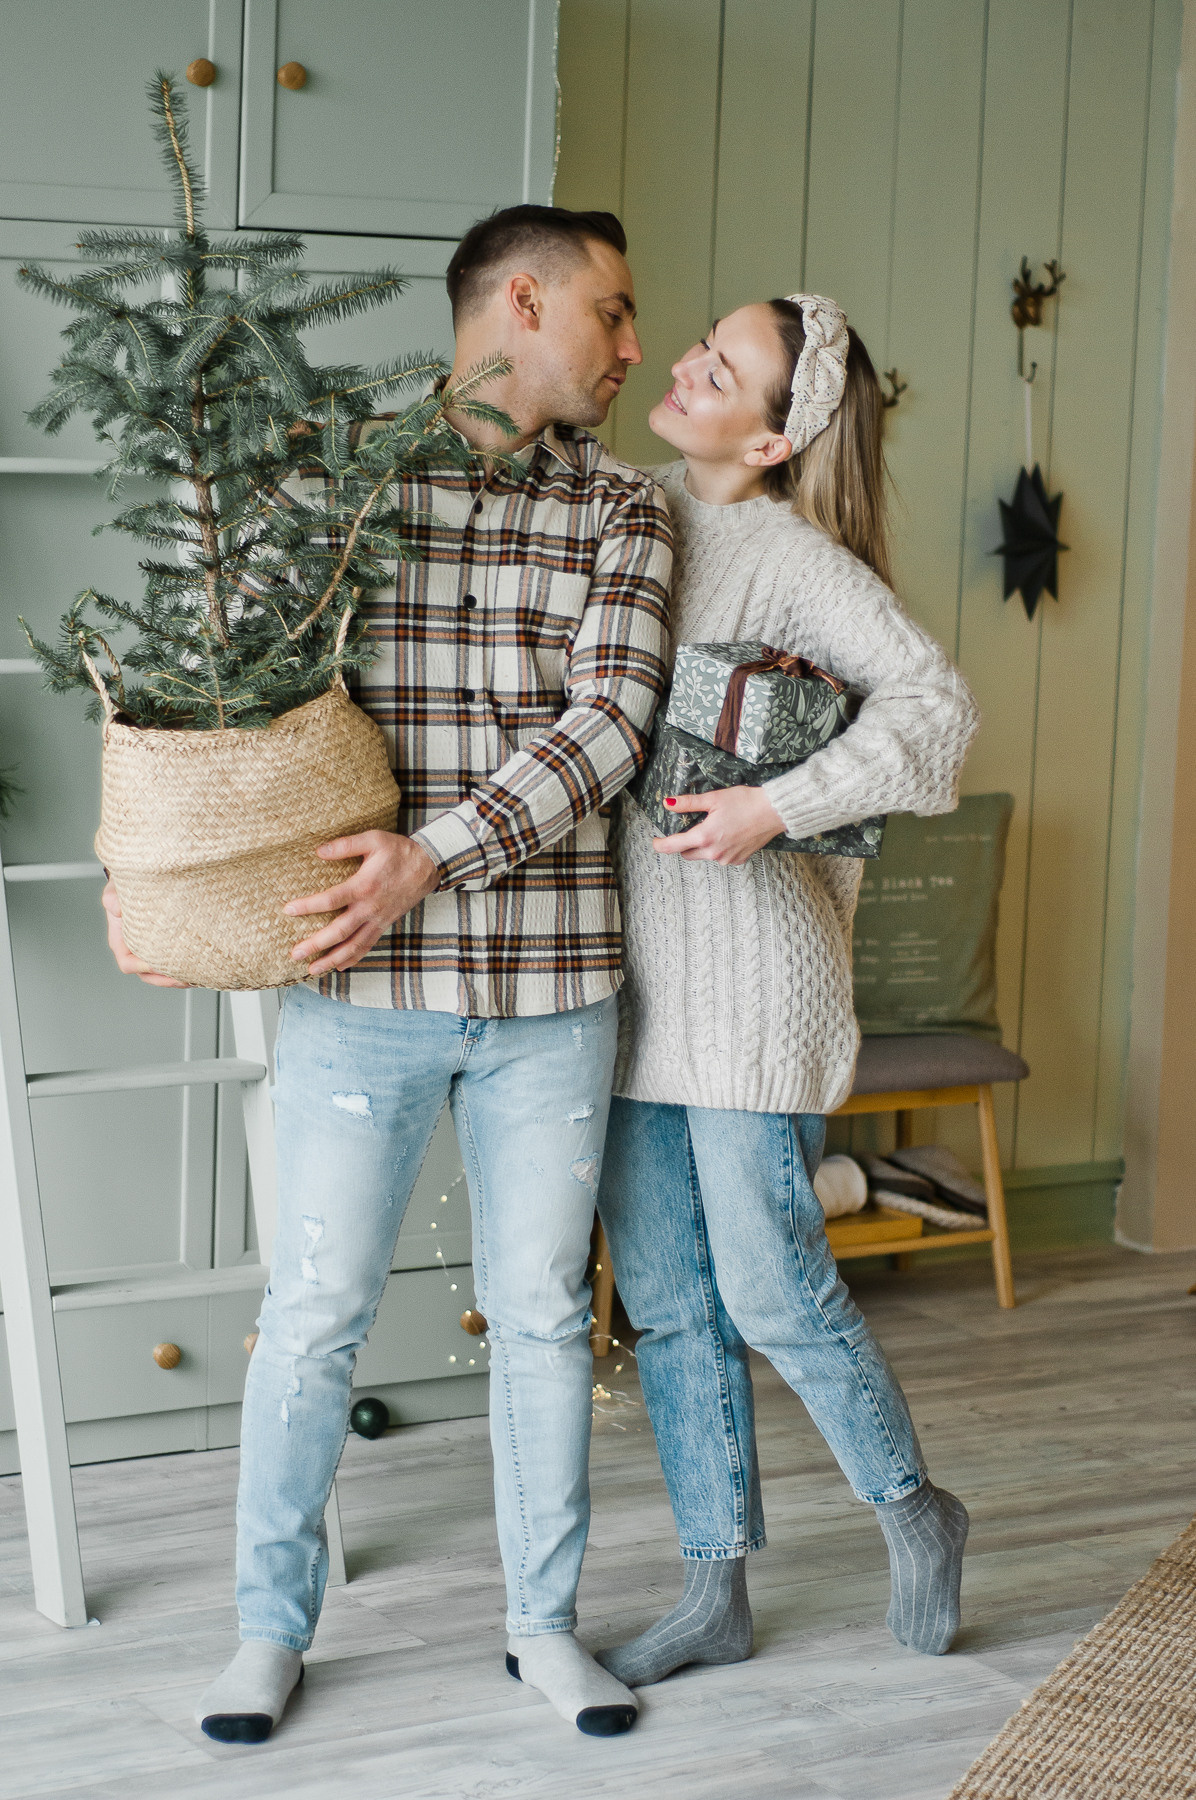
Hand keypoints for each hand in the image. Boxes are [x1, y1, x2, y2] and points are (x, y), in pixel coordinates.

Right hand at [101, 880, 190, 987]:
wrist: (143, 881)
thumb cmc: (129, 887)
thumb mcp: (117, 889)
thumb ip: (112, 898)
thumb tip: (117, 910)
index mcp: (121, 941)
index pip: (128, 963)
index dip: (142, 967)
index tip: (157, 963)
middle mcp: (136, 949)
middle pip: (148, 975)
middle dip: (165, 979)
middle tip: (183, 978)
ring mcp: (151, 950)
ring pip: (162, 973)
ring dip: (177, 977)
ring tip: (194, 977)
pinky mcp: (167, 946)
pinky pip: (174, 963)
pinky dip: (185, 968)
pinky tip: (198, 967)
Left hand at [284, 830, 439, 974]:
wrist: (429, 865)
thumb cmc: (400, 851)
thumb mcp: (373, 839)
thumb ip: (345, 845)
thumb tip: (318, 851)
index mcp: (364, 886)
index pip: (331, 900)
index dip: (308, 906)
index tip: (288, 911)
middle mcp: (370, 908)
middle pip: (339, 932)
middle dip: (316, 945)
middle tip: (294, 954)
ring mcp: (378, 919)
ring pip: (353, 946)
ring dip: (331, 959)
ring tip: (312, 969)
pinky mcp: (385, 924)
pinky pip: (367, 946)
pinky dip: (353, 958)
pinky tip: (339, 966)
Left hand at [653, 786, 785, 865]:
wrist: (774, 812)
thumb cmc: (746, 802)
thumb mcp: (713, 799)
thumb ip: (688, 803)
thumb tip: (668, 803)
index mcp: (704, 837)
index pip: (674, 846)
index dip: (660, 845)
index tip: (655, 842)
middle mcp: (713, 853)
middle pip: (687, 853)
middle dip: (684, 844)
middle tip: (691, 827)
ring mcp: (726, 859)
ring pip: (704, 856)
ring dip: (703, 846)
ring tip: (716, 827)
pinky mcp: (738, 860)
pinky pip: (720, 857)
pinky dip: (718, 848)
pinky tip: (728, 834)